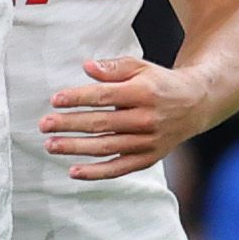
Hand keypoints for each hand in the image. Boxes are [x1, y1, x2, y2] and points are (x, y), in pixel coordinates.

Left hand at [43, 55, 204, 178]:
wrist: (195, 104)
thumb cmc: (159, 83)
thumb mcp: (141, 67)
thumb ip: (114, 67)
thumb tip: (87, 67)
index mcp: (143, 92)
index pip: (105, 96)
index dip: (79, 98)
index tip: (55, 100)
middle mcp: (146, 119)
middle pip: (102, 123)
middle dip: (70, 124)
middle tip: (44, 125)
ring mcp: (148, 141)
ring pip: (106, 147)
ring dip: (76, 148)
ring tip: (51, 145)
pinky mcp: (148, 158)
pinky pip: (119, 168)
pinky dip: (96, 173)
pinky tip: (73, 172)